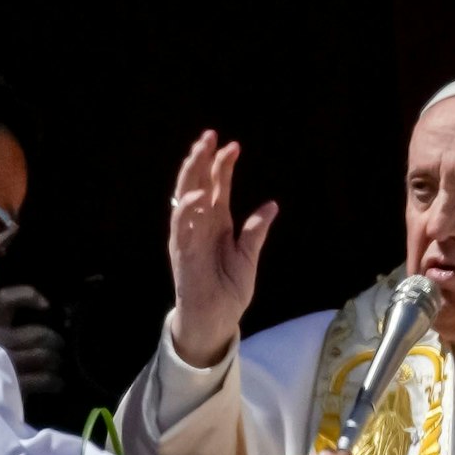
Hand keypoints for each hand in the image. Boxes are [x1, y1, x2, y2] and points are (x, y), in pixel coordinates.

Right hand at [0, 285, 66, 397]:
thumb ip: (3, 328)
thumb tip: (42, 318)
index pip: (7, 299)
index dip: (29, 296)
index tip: (46, 306)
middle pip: (39, 334)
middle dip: (55, 342)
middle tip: (58, 348)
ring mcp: (4, 362)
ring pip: (45, 356)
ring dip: (56, 362)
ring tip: (56, 366)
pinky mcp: (13, 384)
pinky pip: (45, 379)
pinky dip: (55, 381)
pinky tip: (56, 383)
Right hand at [168, 130, 277, 368]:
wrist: (216, 318)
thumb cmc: (229, 290)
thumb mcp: (248, 256)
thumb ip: (256, 230)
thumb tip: (272, 205)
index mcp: (217, 223)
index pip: (217, 186)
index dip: (223, 165)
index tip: (234, 145)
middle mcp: (200, 224)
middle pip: (198, 184)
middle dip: (202, 159)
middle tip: (209, 136)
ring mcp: (189, 236)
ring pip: (185, 197)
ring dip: (191, 175)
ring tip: (199, 152)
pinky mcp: (182, 252)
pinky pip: (182, 227)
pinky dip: (188, 210)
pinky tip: (197, 195)